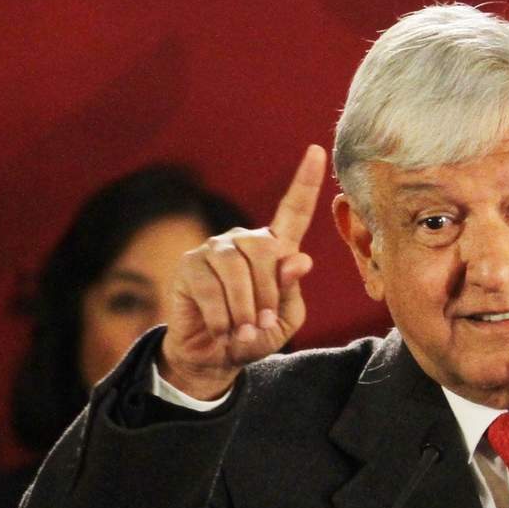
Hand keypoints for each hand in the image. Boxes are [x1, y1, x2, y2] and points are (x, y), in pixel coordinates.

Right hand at [159, 144, 325, 398]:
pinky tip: (223, 329)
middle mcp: (244, 240)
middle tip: (262, 322)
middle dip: (268, 293)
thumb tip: (297, 260)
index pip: (293, 210)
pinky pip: (211, 288)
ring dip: (245, 307)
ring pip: (237, 269)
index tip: (318, 152)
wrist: (214, 356)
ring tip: (243, 329)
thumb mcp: (283, 319)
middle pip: (265, 249)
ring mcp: (215, 249)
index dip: (306, 182)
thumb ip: (291, 291)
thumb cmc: (254, 334)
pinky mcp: (190, 265)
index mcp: (275, 249)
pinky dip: (223, 316)